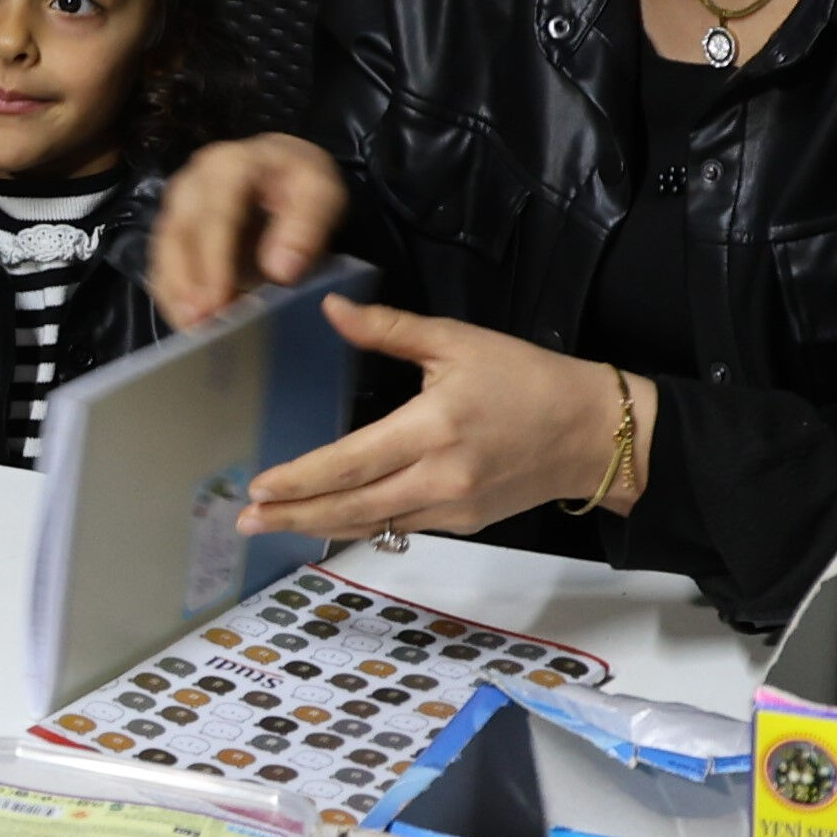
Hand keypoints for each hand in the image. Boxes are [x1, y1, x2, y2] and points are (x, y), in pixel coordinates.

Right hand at [146, 133, 351, 326]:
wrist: (281, 169)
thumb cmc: (300, 183)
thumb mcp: (321, 194)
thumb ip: (306, 228)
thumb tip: (280, 271)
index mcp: (231, 166)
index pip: (217, 214)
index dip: (214, 261)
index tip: (218, 302)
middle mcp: (194, 182)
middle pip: (178, 232)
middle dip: (185, 281)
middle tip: (198, 323)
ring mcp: (178, 204)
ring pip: (164, 248)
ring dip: (174, 291)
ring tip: (191, 328)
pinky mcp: (173, 227)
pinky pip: (162, 261)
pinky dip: (171, 293)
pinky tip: (186, 321)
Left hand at [238, 310, 630, 539]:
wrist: (591, 432)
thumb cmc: (525, 378)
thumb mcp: (457, 340)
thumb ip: (389, 328)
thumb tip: (331, 309)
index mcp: (434, 427)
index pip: (352, 461)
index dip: (302, 478)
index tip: (259, 486)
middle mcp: (439, 476)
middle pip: (353, 505)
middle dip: (294, 515)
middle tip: (245, 521)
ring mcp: (452, 506)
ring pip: (373, 524)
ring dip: (319, 527)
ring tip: (272, 527)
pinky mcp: (463, 522)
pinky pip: (400, 527)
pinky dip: (361, 525)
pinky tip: (328, 521)